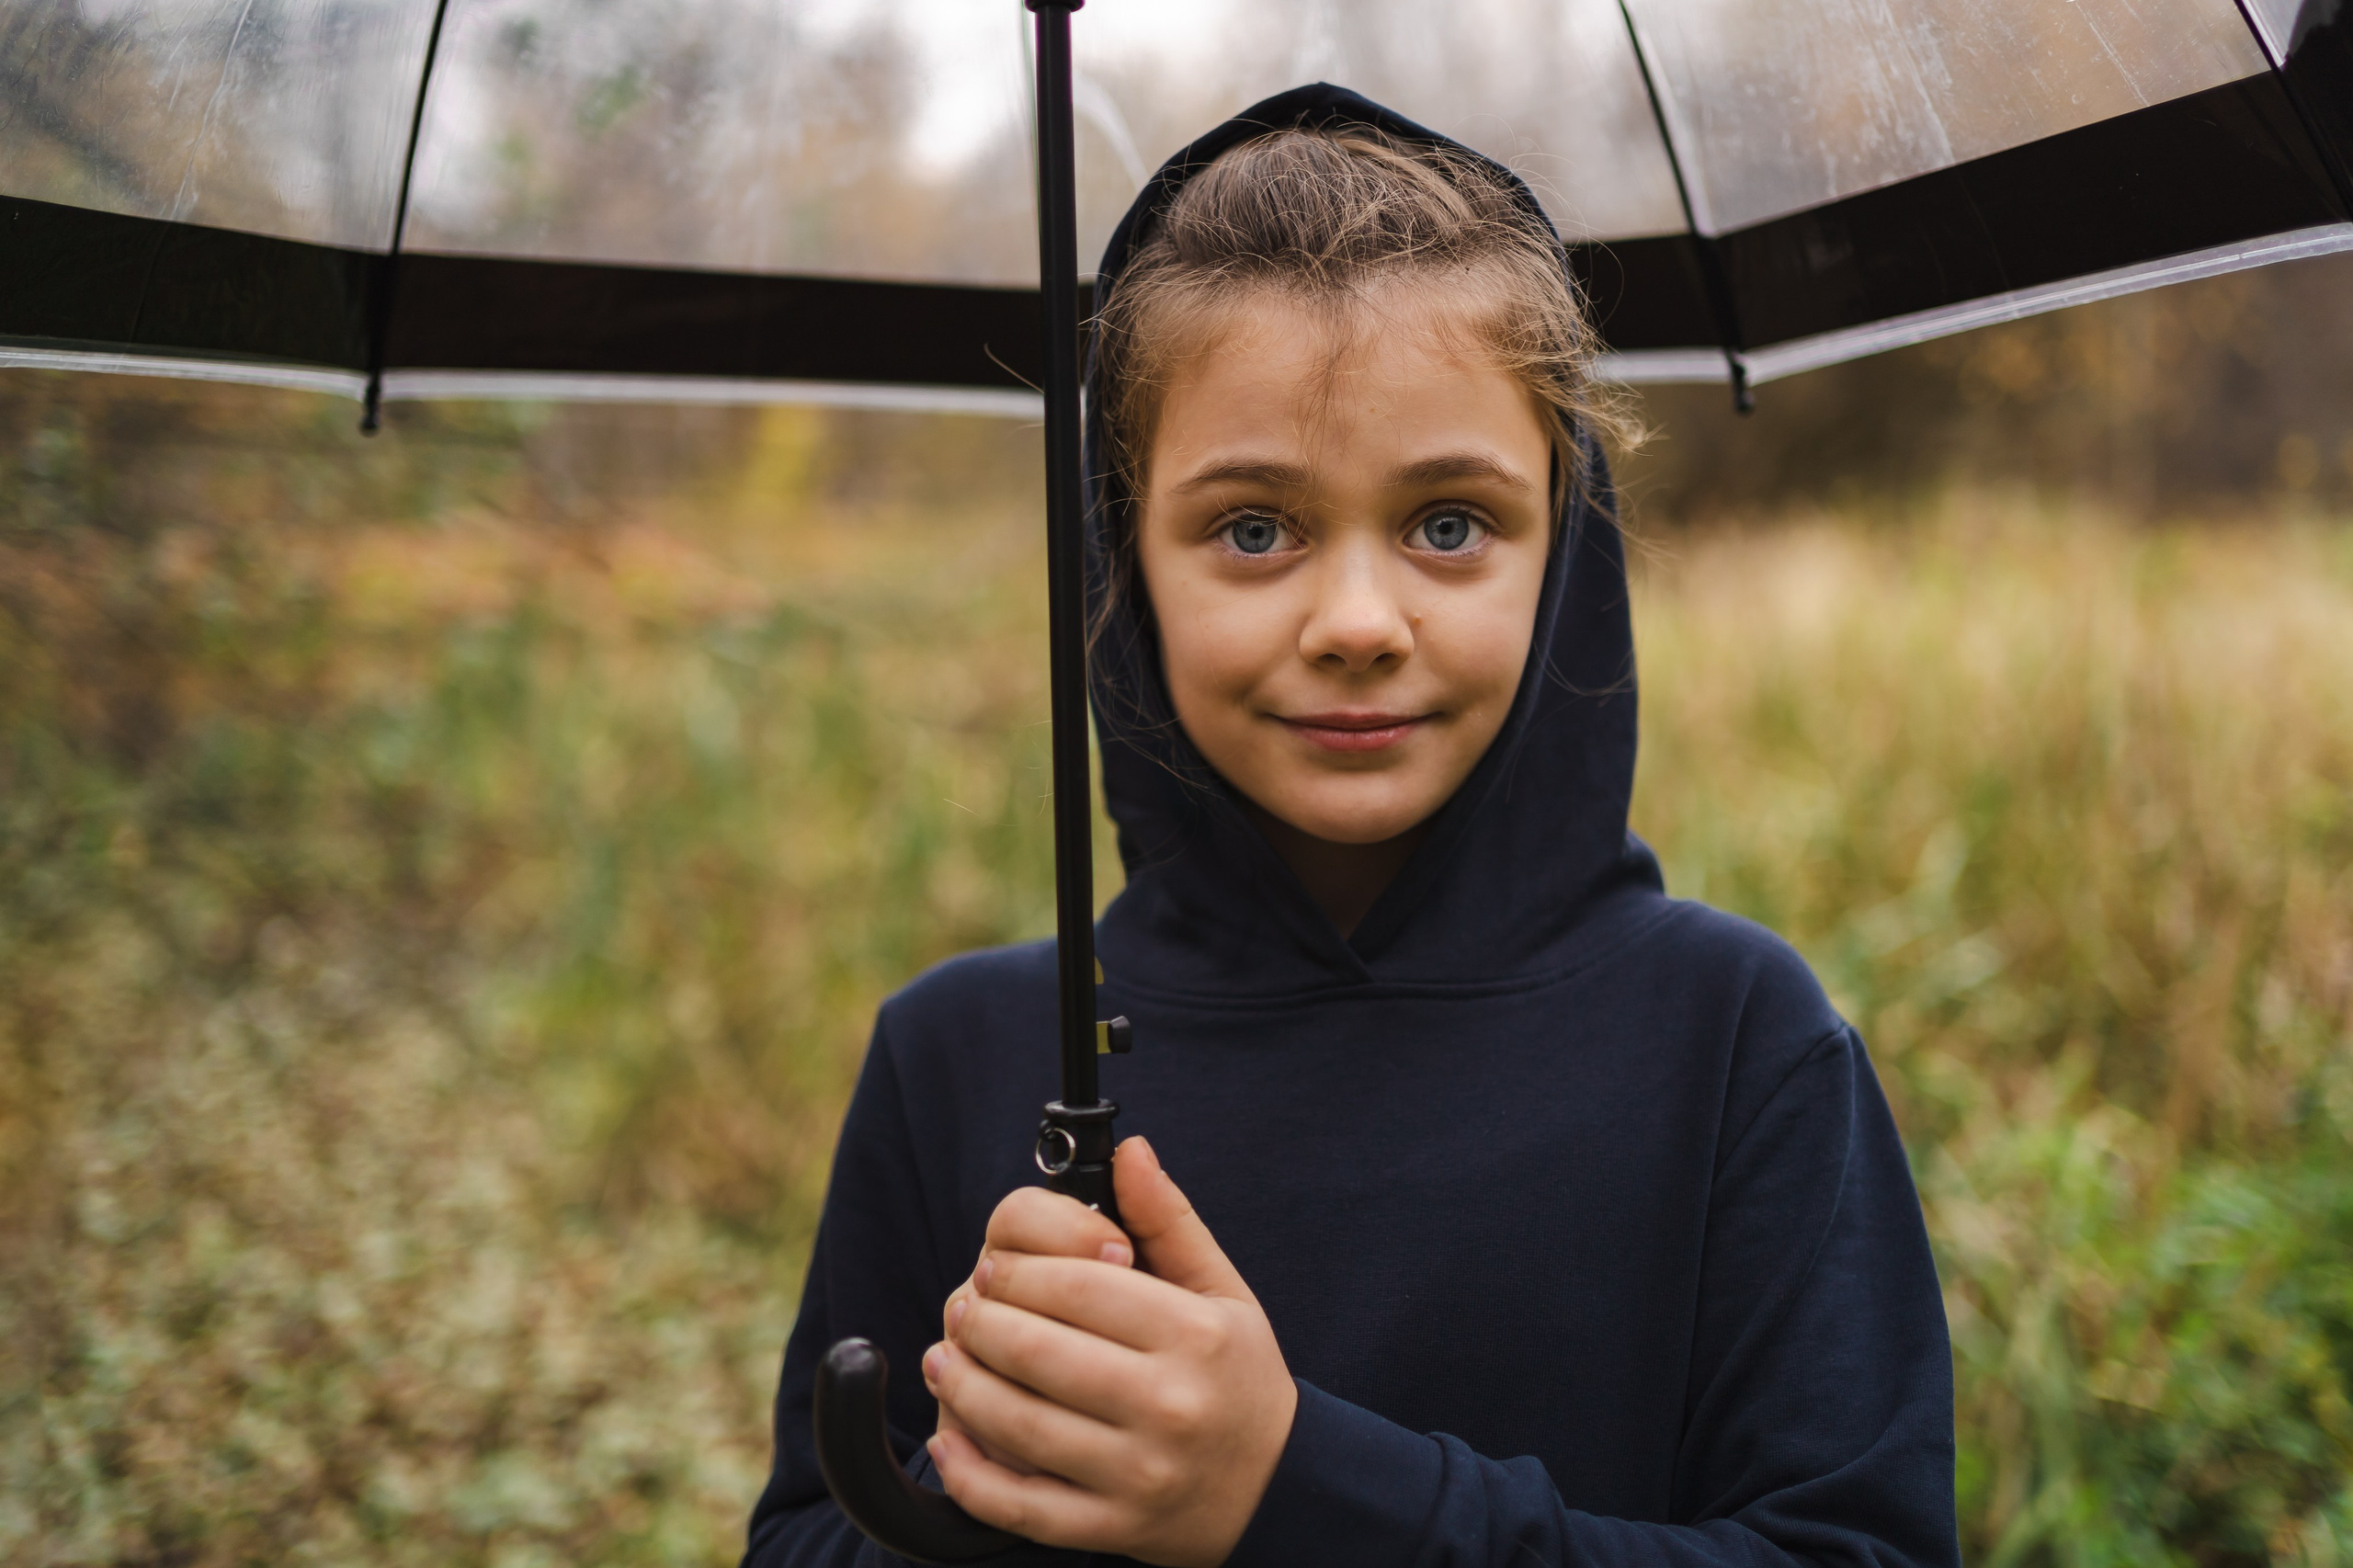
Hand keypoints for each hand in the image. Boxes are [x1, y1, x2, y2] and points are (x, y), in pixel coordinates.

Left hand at [923, 1137, 1296, 1566]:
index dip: (1019, 1271)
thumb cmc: (1239, 1376)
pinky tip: (950, 1441)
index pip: (1078, 1286)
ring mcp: (1140, 1474)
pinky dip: (972, 1476)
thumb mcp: (1222, 1291)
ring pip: (1019, 1425)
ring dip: (962, 1386)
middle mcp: (1169, 1406)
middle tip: (962, 1307)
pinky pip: (1022, 1507)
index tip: (993, 1265)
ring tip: (944, 1359)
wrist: (1276, 1487)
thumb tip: (1131, 1151)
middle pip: (1037, 1351)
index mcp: (1196, 1336)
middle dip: (980, 1322)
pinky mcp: (1114, 1528)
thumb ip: (1169, 1220)